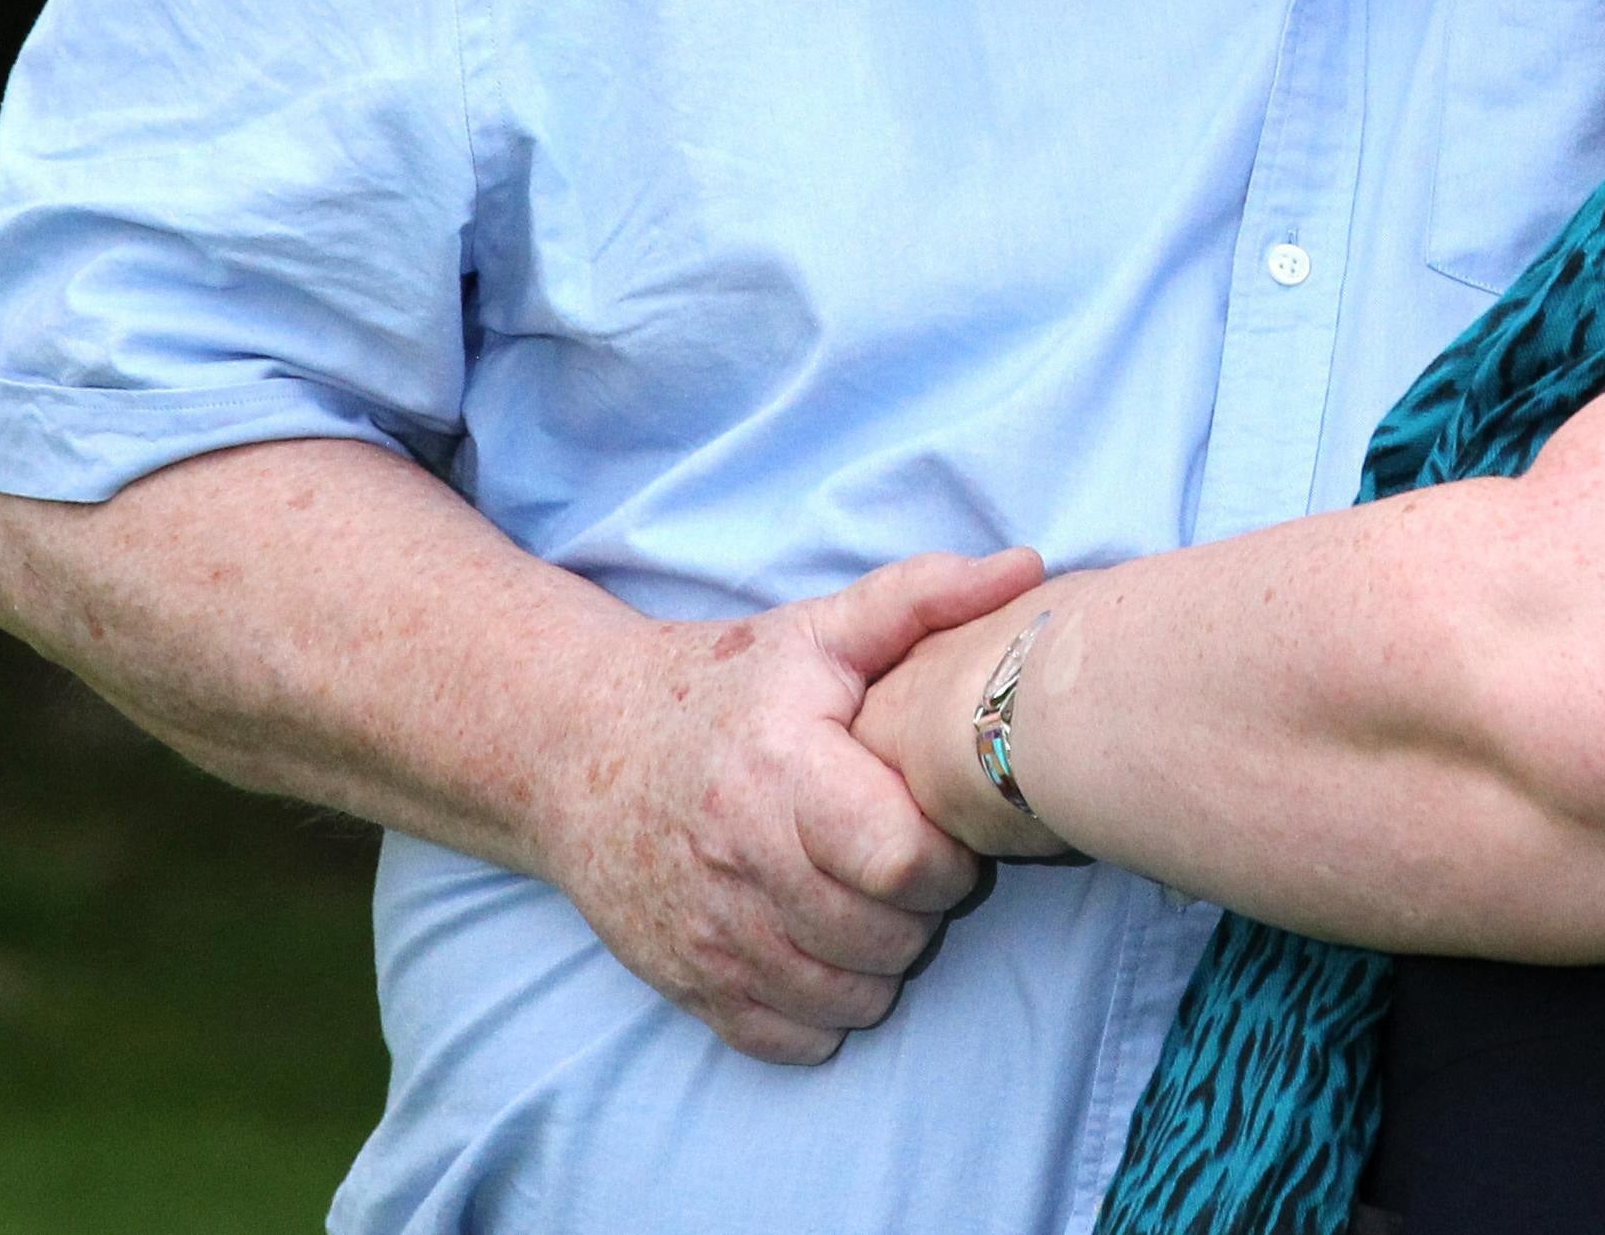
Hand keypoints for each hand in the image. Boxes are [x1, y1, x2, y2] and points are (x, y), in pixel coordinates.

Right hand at [527, 547, 1044, 1064]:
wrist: (577, 747)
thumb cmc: (720, 687)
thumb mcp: (817, 631)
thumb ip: (921, 599)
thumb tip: (1026, 568)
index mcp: (781, 773)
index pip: (902, 861)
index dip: (948, 855)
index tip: (940, 825)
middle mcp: (737, 864)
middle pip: (886, 938)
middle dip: (922, 909)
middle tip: (908, 862)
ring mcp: (707, 934)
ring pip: (848, 998)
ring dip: (880, 960)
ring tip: (868, 899)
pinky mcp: (686, 983)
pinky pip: (791, 1037)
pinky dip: (825, 1008)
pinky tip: (823, 945)